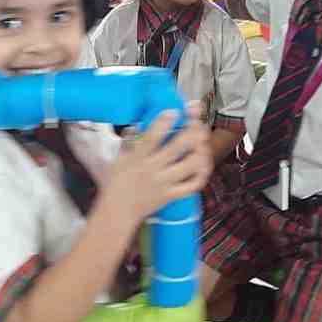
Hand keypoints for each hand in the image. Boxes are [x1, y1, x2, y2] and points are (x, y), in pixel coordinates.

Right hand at [104, 104, 213, 220]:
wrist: (118, 211)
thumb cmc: (117, 184)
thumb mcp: (120, 158)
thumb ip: (132, 141)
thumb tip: (141, 125)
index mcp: (138, 157)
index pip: (152, 137)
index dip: (165, 121)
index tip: (174, 110)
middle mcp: (153, 169)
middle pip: (178, 147)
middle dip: (191, 130)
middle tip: (196, 121)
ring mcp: (165, 182)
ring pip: (191, 164)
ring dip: (201, 150)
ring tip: (203, 141)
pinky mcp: (172, 195)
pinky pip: (193, 185)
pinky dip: (202, 173)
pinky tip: (204, 163)